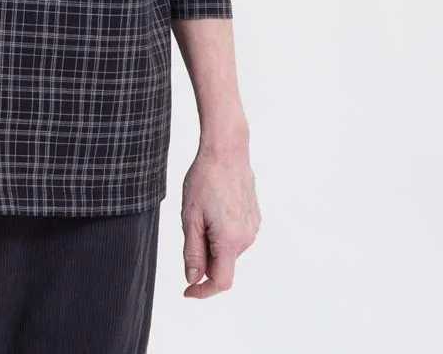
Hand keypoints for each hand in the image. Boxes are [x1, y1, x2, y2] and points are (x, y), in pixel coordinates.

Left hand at [180, 137, 259, 297]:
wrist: (227, 150)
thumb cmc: (206, 178)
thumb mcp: (190, 216)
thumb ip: (193, 251)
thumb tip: (193, 279)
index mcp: (230, 240)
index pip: (221, 281)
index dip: (203, 291)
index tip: (188, 291)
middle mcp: (246, 238)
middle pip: (223, 264)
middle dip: (204, 257)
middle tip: (191, 226)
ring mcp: (253, 227)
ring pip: (228, 249)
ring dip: (213, 242)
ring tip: (203, 211)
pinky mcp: (255, 217)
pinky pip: (236, 235)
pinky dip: (222, 231)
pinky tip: (215, 206)